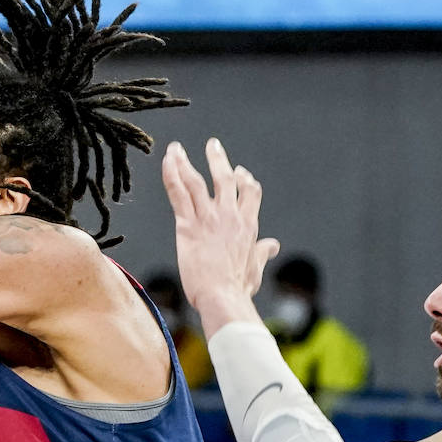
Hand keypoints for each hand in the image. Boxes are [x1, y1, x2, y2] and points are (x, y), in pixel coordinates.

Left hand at [161, 138, 279, 329]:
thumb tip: (273, 245)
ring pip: (197, 181)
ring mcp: (208, 218)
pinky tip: (167, 160)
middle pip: (225, 179)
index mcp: (248, 226)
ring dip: (186, 162)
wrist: (222, 296)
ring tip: (176, 148)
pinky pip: (178, 193)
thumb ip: (262, 253)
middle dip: (219, 160)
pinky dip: (172, 174)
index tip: (241, 172)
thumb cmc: (238, 289)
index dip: (246, 180)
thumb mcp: (255, 269)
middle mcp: (230, 216)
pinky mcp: (187, 225)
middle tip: (212, 145)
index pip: (251, 193)